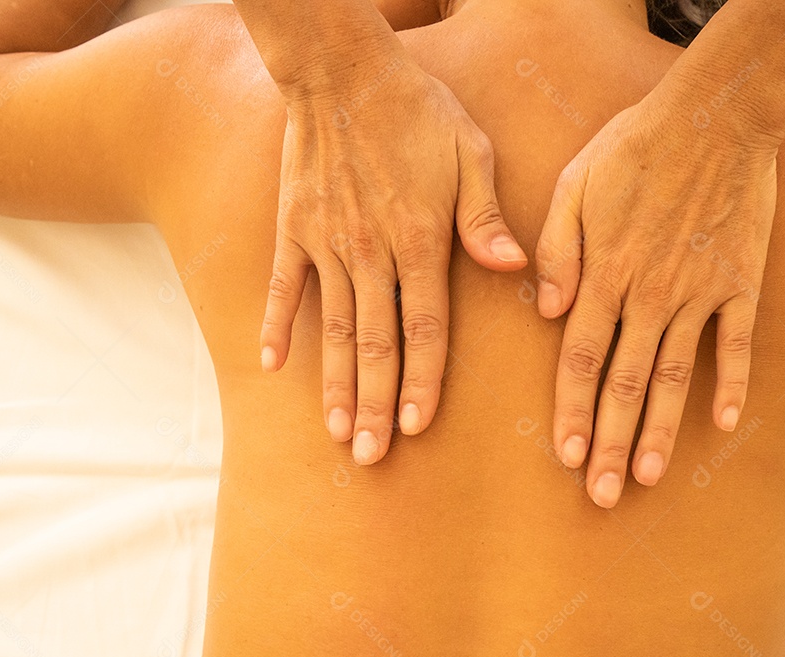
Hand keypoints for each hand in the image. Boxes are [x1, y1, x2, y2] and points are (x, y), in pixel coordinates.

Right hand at [261, 55, 525, 465]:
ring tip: (333, 432)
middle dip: (374, 404)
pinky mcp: (293, 230)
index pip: (425, 327)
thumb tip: (515, 267)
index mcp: (419, 240)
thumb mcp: (471, 153)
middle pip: (375, 343)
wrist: (343, 72)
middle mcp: (370, 252)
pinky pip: (281, 288)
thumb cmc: (418, 112)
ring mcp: (325, 244)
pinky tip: (269, 366)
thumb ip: (485, 218)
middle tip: (369, 455)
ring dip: (333, 384)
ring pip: (332, 329)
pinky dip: (275, 327)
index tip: (415, 427)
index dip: (422, 380)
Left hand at [535, 91, 777, 507]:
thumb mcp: (573, 184)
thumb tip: (547, 311)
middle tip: (604, 495)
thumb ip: (557, 250)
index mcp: (605, 274)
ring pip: (674, 376)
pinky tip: (726, 425)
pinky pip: (738, 345)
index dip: (573, 411)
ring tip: (649, 477)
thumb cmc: (635, 146)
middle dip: (613, 443)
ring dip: (661, 430)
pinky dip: (732, 385)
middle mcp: (649, 294)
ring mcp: (699, 293)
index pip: (581, 359)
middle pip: (625, 383)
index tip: (568, 457)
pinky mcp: (742, 283)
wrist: (716, 115)